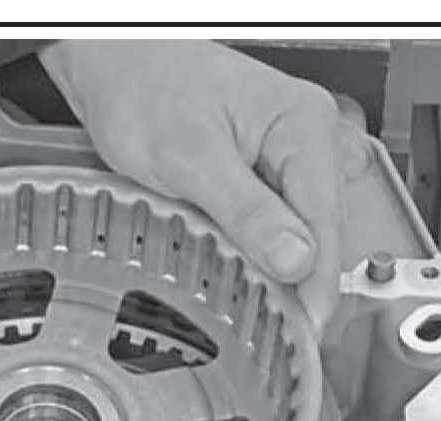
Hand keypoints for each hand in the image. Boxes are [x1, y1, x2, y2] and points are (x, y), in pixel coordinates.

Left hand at [40, 40, 342, 331]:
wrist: (112, 66)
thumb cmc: (143, 90)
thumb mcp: (191, 158)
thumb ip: (246, 210)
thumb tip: (296, 260)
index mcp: (303, 124)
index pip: (328, 220)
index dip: (319, 283)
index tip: (306, 329)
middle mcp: (305, 136)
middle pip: (323, 229)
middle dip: (305, 282)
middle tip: (282, 334)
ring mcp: (286, 154)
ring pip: (301, 230)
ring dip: (285, 271)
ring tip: (268, 313)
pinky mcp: (261, 171)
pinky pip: (278, 222)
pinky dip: (265, 253)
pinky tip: (251, 276)